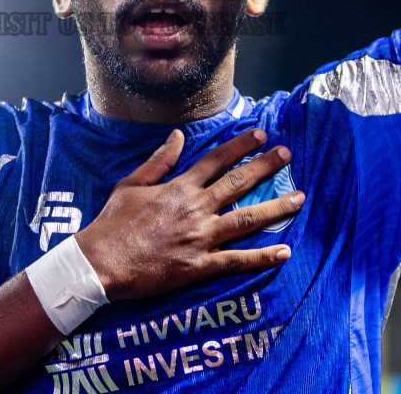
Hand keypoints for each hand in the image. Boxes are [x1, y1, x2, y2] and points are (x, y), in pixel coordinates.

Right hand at [74, 128, 302, 301]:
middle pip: (238, 183)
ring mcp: (201, 238)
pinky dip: (262, 257)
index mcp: (179, 187)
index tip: (261, 135)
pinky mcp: (200, 266)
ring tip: (299, 198)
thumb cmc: (113, 222)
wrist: (101, 262)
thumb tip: (177, 136)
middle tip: (288, 155)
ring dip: (275, 208)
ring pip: (246, 219)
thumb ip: (159, 160)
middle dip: (265, 167)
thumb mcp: (131, 183)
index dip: (240, 146)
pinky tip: (284, 251)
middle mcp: (196, 208)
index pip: (216, 160)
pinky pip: (237, 260)